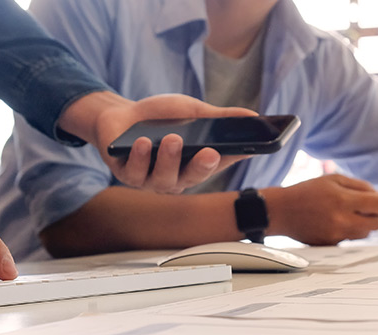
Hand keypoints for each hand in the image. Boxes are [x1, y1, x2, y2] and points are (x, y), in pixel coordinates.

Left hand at [58, 92, 256, 193]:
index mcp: (196, 165)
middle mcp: (175, 178)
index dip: (228, 160)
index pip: (216, 166)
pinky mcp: (126, 174)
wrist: (122, 114)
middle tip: (209, 152)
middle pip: (191, 178)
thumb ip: (220, 118)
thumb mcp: (192, 112)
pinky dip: (140, 157)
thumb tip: (255, 118)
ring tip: (173, 138)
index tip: (242, 150)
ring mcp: (150, 180)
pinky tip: (143, 142)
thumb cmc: (161, 117)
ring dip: (169, 159)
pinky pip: (134, 171)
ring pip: (163, 179)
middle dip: (201, 166)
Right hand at [263, 174, 377, 244]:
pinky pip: (350, 239)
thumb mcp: (332, 179)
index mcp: (343, 200)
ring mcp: (336, 235)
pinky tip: (334, 222)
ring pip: (365, 234)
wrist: (280, 211)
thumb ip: (359, 185)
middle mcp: (342, 220)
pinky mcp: (330, 244)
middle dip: (375, 214)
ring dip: (362, 224)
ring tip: (346, 214)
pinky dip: (347, 231)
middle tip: (364, 207)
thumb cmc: (305, 192)